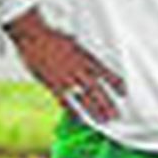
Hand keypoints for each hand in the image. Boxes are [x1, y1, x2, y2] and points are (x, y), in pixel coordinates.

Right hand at [5, 8, 124, 121]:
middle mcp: (78, 68)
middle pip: (97, 89)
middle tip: (115, 115)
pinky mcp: (53, 84)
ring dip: (94, 110)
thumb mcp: (72, 42)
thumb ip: (79, 52)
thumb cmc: (50, 37)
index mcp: (85, 57)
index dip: (115, 83)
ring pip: (84, 97)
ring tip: (101, 120)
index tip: (123, 92)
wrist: (34, 37)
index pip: (105, 72)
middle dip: (107, 103)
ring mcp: (66, 77)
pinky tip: (77, 118)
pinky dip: (71, 111)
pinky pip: (65, 100)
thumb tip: (82, 54)